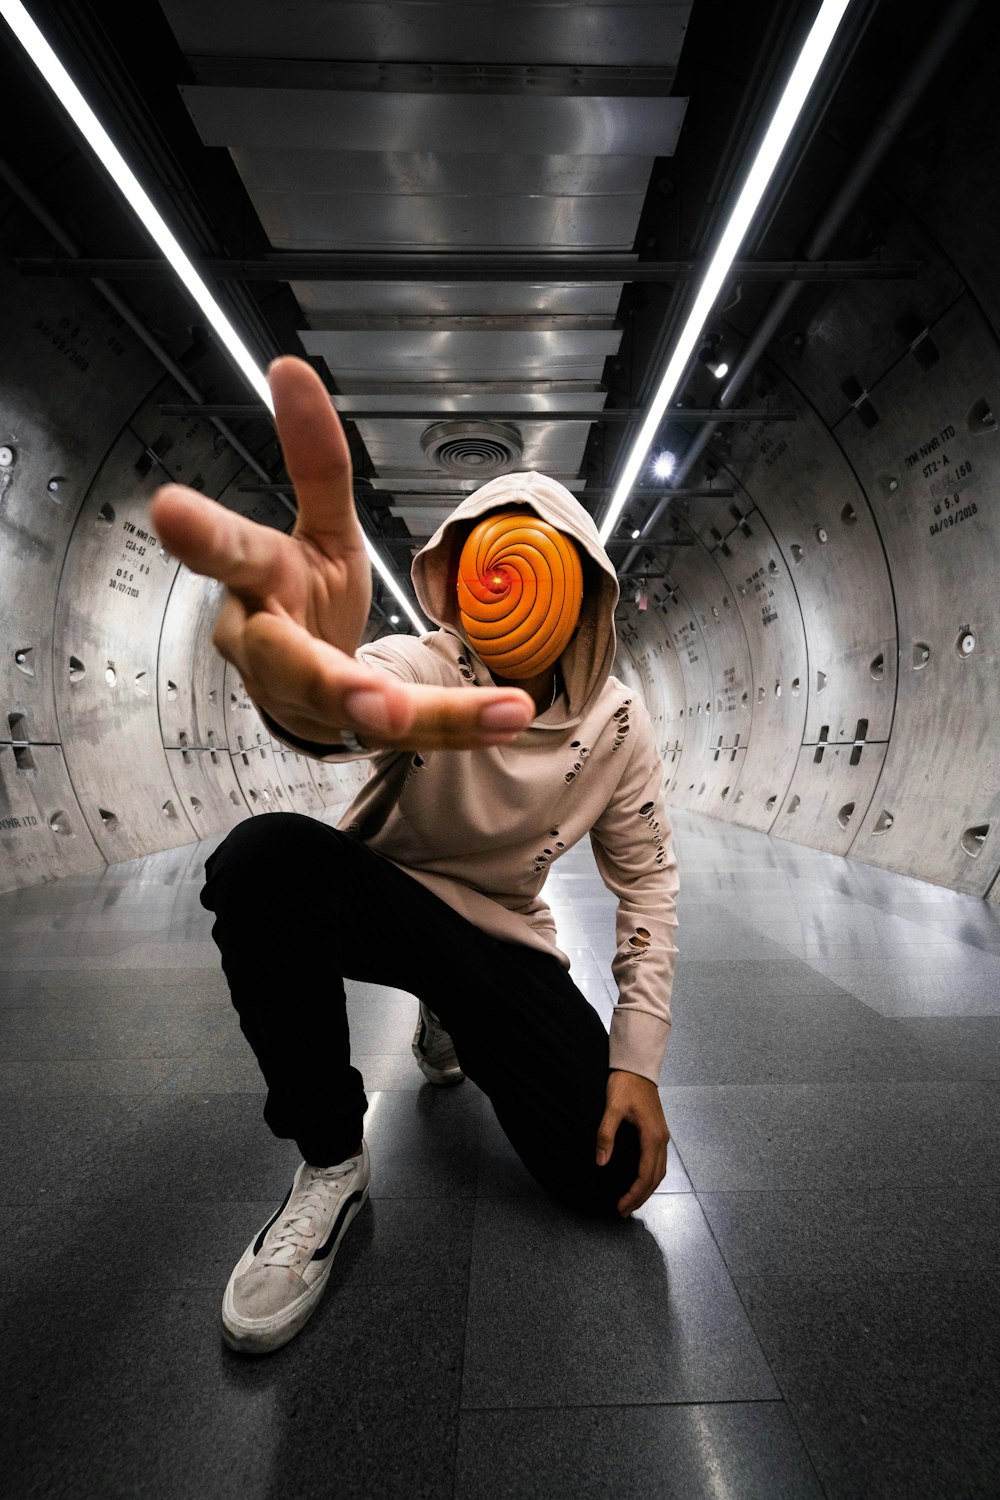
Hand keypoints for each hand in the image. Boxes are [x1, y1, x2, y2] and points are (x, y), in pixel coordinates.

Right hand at [150, 357, 533, 750]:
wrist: (300, 690)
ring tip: (493, 714)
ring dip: (426, 717)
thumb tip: (289, 368)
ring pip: (363, 714)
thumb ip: (313, 461)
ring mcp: (309, 703)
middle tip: (377, 706)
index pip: (231, 552)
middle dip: (332, 686)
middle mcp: (268, 651)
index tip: (169, 506)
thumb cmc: (302, 598)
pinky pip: (407, 733)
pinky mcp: (351, 734)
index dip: (200, 533)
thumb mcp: (318, 527)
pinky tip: (510, 716)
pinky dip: (462, 723)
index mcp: (255, 582)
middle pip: (292, 667)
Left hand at [596, 1070, 668, 1217]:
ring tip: (632, 1201)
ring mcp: (662, 1135)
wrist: (638, 1067)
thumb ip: (606, 1134)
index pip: (646, 1175)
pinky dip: (650, 1176)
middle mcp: (661, 1139)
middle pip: (656, 1177)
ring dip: (647, 1188)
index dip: (634, 1193)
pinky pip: (658, 1161)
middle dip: (641, 1197)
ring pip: (660, 1171)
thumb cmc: (625, 1085)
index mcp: (652, 1136)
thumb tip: (601, 1162)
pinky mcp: (659, 1131)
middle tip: (623, 1211)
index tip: (620, 1206)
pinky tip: (640, 1179)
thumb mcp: (612, 1108)